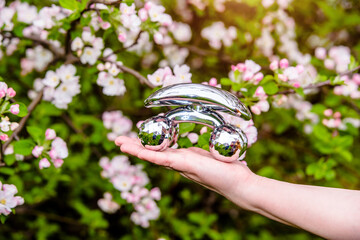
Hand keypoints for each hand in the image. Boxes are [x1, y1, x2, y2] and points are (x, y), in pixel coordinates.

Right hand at [115, 136, 256, 209]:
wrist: (239, 183)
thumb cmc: (228, 170)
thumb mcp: (209, 155)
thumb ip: (199, 154)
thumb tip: (198, 149)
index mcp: (183, 158)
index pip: (160, 150)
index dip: (145, 145)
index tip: (133, 138)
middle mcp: (179, 163)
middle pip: (152, 153)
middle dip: (134, 147)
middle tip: (117, 140)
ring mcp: (181, 165)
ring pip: (153, 156)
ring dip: (136, 150)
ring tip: (119, 143)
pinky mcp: (187, 165)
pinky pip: (165, 158)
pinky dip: (150, 154)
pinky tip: (137, 151)